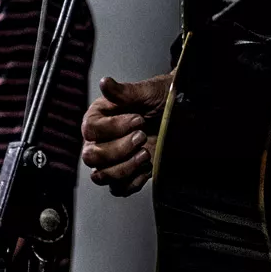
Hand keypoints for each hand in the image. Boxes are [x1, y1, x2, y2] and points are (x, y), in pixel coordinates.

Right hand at [81, 72, 172, 195]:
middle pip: (91, 157)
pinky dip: (133, 182)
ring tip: (145, 154)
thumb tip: (104, 82)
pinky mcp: (126, 175)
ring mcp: (111, 160)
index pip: (90, 130)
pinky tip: (147, 167)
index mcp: (98, 118)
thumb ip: (123, 92)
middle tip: (142, 136)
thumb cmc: (160, 98)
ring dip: (125, 168)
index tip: (138, 119)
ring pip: (102, 176)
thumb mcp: (145, 92)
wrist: (180, 114)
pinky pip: (118, 189)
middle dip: (119, 149)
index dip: (113, 127)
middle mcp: (99, 141)